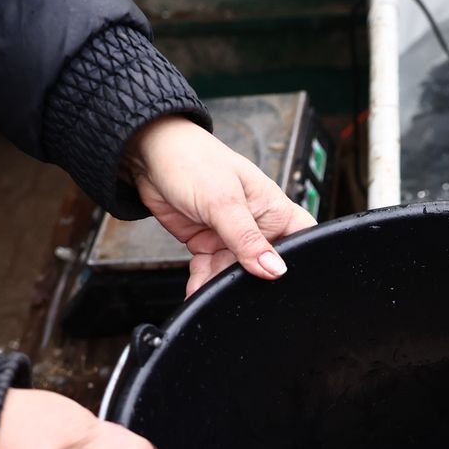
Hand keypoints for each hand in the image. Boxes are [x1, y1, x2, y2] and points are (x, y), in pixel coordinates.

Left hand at [126, 116, 316, 296]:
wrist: (146, 154)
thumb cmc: (192, 159)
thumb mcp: (223, 202)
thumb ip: (247, 239)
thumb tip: (274, 269)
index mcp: (274, 209)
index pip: (302, 241)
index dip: (301, 263)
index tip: (289, 284)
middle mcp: (257, 225)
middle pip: (265, 265)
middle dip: (251, 281)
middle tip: (237, 291)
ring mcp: (231, 236)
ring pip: (234, 272)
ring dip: (221, 285)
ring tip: (209, 293)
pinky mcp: (208, 243)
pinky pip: (210, 270)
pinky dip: (202, 282)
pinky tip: (197, 290)